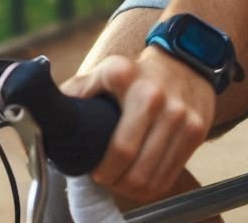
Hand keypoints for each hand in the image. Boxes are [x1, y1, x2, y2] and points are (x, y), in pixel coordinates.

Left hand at [60, 45, 215, 202]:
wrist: (184, 58)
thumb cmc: (138, 72)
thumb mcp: (107, 71)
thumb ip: (78, 91)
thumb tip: (50, 111)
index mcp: (133, 86)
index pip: (120, 148)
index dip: (105, 170)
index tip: (95, 171)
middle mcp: (161, 102)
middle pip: (138, 170)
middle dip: (117, 184)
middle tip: (107, 179)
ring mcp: (183, 118)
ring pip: (156, 179)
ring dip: (135, 189)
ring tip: (122, 181)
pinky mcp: (197, 131)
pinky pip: (172, 175)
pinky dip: (154, 186)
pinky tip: (141, 180)